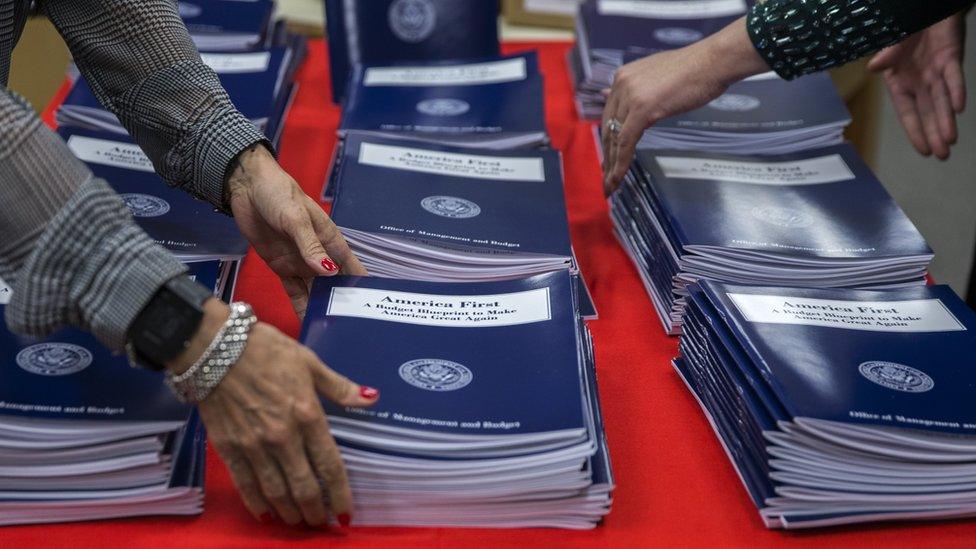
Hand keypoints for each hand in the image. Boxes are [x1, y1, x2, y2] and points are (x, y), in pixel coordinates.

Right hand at [169, 299, 378, 526]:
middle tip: (323, 524)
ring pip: (276, 492)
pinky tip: (266, 515)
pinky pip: (245, 485)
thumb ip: (340, 387)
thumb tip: (373, 397)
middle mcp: (283, 437)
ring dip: (290, 513)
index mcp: (307, 415)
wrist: (213, 346)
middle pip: (304, 487)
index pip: (330, 466)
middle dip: (316, 512)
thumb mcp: (309, 362)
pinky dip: (257, 504)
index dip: (341, 495)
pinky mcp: (228, 448)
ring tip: (299, 523)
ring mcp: (253, 446)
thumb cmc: (266, 350)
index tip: (346, 515)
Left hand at [227, 146, 366, 317]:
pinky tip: (307, 321)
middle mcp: (318, 254)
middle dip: (341, 302)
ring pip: (314, 291)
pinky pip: (294, 292)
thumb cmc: (278, 193)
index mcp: (330, 239)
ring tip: (330, 330)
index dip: (361, 284)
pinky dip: (300, 306)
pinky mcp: (281, 267)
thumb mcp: (296, 218)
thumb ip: (310, 246)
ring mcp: (300, 262)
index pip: (351, 266)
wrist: (246, 188)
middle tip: (350, 327)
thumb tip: (328, 271)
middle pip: (334, 284)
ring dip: (320, 307)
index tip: (371, 305)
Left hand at [601, 17, 769, 193]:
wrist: (713, 62)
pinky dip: (621, 163)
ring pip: (615, 138)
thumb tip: (609, 94)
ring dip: (611, 165)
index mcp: (624, 77)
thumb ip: (637, 89)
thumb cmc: (695, 69)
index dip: (608, 138)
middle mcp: (622, 84)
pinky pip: (626, 142)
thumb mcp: (658, 77)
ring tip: (610, 186)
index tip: (607, 157)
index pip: (610, 114)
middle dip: (607, 155)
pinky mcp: (642, 108)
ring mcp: (630, 96)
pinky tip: (618, 179)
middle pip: (608, 127)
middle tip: (605, 177)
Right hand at [868, 14, 966, 159]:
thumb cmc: (907, 30)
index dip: (915, 131)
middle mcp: (919, 82)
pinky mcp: (952, 58)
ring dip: (947, 121)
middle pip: (928, 112)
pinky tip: (959, 108)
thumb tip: (873, 67)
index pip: (908, 112)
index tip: (923, 150)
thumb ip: (887, 55)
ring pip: (943, 101)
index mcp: (900, 83)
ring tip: (950, 141)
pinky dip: (956, 91)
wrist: (928, 11)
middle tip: (942, 155)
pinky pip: (954, 77)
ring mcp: (936, 72)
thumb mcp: (892, 44)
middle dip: (935, 133)